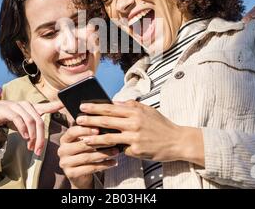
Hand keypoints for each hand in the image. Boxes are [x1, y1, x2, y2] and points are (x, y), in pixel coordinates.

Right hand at [0, 100, 62, 155]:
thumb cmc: (13, 117)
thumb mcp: (25, 121)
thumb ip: (34, 128)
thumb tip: (40, 142)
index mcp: (33, 108)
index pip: (47, 106)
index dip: (56, 105)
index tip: (64, 103)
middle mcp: (27, 105)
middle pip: (39, 122)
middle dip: (40, 138)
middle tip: (39, 150)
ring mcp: (18, 106)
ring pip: (30, 122)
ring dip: (32, 137)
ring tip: (30, 146)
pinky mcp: (8, 110)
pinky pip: (18, 120)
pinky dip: (23, 129)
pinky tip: (25, 137)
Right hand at [58, 125, 118, 188]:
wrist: (80, 175)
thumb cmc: (84, 152)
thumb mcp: (85, 142)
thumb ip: (90, 134)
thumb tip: (105, 124)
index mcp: (64, 139)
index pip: (72, 132)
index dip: (85, 130)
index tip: (98, 129)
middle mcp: (62, 150)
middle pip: (82, 145)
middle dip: (99, 142)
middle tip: (113, 141)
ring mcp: (65, 163)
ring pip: (87, 157)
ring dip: (104, 154)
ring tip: (116, 152)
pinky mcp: (71, 174)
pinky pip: (90, 168)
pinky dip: (104, 165)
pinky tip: (113, 162)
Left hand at [76, 100, 202, 162]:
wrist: (177, 141)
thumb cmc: (161, 125)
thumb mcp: (148, 110)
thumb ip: (131, 106)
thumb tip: (115, 102)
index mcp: (135, 111)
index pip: (110, 108)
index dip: (95, 107)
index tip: (83, 106)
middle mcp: (134, 123)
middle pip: (106, 121)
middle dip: (89, 120)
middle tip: (77, 119)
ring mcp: (134, 138)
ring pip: (109, 138)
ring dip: (94, 138)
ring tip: (83, 138)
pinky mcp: (136, 151)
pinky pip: (119, 150)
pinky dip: (108, 150)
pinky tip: (99, 150)